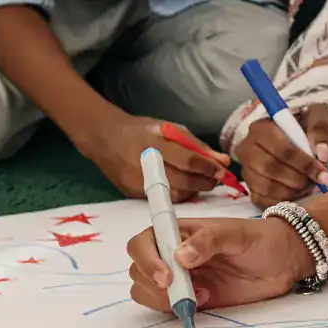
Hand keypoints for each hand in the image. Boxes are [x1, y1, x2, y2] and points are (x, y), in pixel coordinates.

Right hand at [77, 116, 220, 201]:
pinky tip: (185, 187)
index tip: (222, 170)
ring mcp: (137, 182)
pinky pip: (162, 198)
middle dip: (205, 182)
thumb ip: (195, 145)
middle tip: (216, 179)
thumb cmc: (142, 130)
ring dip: (194, 190)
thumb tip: (221, 160)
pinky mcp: (132, 193)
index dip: (208, 167)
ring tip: (203, 182)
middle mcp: (145, 165)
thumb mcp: (169, 129)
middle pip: (183, 181)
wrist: (105, 139)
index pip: (188, 160)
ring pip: (175, 195)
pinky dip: (178, 194)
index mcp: (155, 144)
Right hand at [126, 216, 315, 311]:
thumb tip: (180, 256)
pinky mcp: (191, 299)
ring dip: (163, 300)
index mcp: (178, 233)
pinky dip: (177, 310)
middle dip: (153, 284)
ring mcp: (181, 279)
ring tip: (200, 295)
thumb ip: (210, 240)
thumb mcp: (237, 233)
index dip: (146, 259)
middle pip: (139, 271)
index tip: (166, 275)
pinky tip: (205, 301)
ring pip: (146, 292)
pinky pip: (167, 308)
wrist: (283, 262)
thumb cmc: (260, 239)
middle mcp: (172, 255)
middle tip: (183, 289)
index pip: (143, 242)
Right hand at [234, 103, 327, 206]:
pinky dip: (283, 201)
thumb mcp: (318, 117)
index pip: (281, 149)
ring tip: (308, 186)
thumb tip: (322, 155)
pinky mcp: (249, 187)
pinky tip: (298, 194)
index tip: (324, 174)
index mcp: (261, 127)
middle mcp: (247, 148)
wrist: (299, 137)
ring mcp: (246, 169)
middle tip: (316, 182)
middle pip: (271, 169)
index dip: (304, 164)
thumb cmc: (306, 126)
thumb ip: (321, 130)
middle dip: (298, 179)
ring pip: (266, 187)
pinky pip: (262, 200)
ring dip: (292, 191)